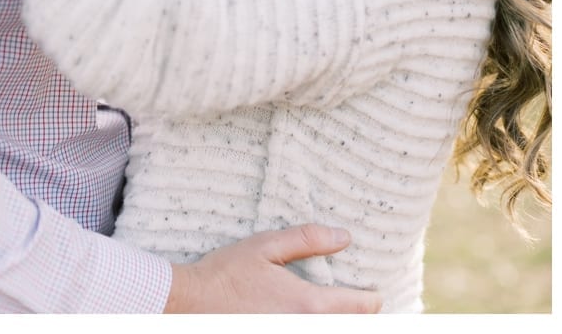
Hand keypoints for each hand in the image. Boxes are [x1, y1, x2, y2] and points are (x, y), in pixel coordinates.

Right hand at [163, 224, 380, 313]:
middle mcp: (301, 328)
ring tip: (337, 313)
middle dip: (358, 317)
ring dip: (335, 322)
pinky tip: (307, 318)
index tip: (375, 294)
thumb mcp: (266, 246)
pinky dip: (313, 326)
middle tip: (361, 308)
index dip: (373, 300)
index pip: (360, 308)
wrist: (186, 304)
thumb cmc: (225, 273)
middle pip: (348, 327)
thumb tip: (344, 237)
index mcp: (307, 303)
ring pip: (328, 332)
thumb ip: (308, 240)